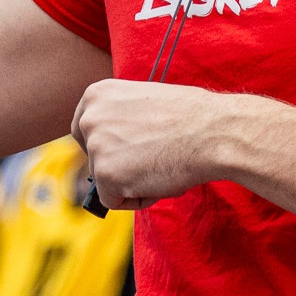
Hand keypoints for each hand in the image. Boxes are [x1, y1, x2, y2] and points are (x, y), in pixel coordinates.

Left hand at [71, 78, 249, 210]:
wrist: (213, 132)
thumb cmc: (190, 117)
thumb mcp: (143, 103)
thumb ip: (120, 118)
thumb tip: (112, 145)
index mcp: (97, 94)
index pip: (82, 130)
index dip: (105, 146)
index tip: (124, 150)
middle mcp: (89, 117)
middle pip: (93, 158)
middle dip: (119, 166)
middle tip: (151, 157)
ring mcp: (95, 146)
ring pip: (105, 181)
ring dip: (131, 182)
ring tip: (160, 164)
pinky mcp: (105, 174)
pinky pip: (114, 201)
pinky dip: (136, 199)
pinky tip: (158, 179)